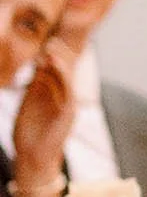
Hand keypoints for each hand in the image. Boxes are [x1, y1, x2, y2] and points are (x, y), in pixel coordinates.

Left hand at [12, 38, 75, 196]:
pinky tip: (54, 64)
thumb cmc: (28, 132)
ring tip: (51, 49)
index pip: (58, 67)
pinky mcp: (68, 114)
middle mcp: (64, 96)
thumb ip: (34, 85)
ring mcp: (68, 105)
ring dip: (60, 62)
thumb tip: (37, 63)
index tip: (46, 39)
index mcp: (54, 93)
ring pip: (67, 77)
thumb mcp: (28, 102)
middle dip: (59, 54)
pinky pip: (67, 90)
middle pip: (66, 69)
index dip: (54, 53)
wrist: (32, 157)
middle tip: (50, 40)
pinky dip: (62, 75)